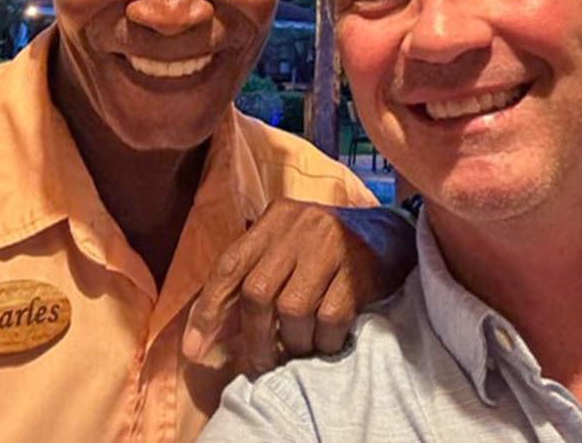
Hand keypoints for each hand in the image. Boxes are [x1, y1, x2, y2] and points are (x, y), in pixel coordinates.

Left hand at [181, 198, 413, 373]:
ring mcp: (330, 246)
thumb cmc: (321, 248)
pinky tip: (324, 341)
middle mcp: (299, 226)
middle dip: (254, 336)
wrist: (386, 235)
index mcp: (274, 218)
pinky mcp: (358, 271)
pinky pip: (330, 320)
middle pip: (258, 291)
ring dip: (292, 342)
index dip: (208, 309)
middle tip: (259, 361)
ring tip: (298, 348)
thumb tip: (208, 330)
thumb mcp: (283, 245)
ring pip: (293, 310)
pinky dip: (323, 341)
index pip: (230, 264)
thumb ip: (250, 273)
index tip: (195, 350)